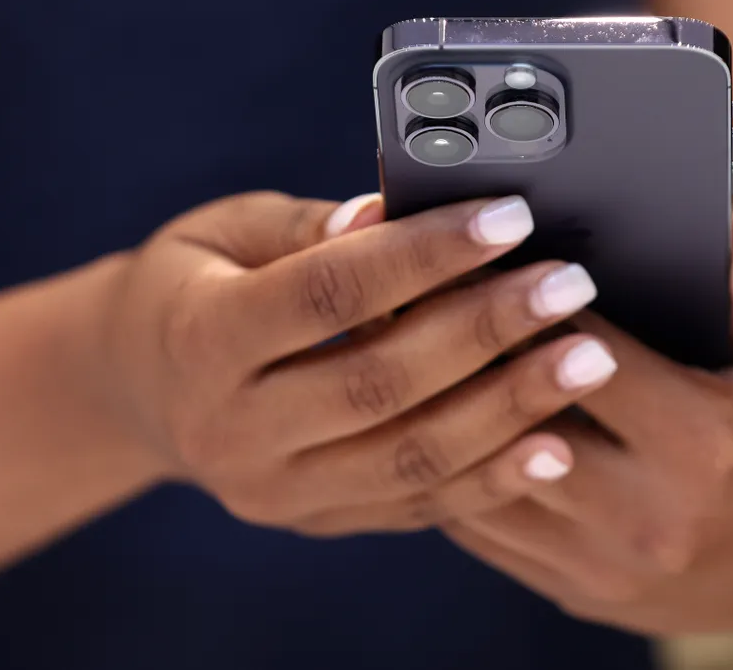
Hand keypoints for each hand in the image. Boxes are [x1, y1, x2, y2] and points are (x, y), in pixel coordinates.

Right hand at [98, 191, 618, 535]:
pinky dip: (491, 477)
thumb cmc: (195, 285)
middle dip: (486, 332)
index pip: (327, 294)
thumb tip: (388, 212)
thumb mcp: (222, 233)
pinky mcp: (317, 520)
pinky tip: (556, 444)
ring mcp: (275, 491)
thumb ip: (305, 228)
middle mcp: (232, 429)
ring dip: (509, 409)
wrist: (144, 388)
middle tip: (570, 287)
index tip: (510, 218)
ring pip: (409, 457)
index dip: (423, 256)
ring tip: (588, 358)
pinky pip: (416, 506)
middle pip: (379, 383)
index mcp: (200, 339)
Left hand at [443, 201, 732, 633]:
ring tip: (403, 349)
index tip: (486, 256)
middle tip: (416, 292)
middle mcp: (646, 513)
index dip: (531, 303)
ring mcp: (600, 562)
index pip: (589, 358)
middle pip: (520, 421)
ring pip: (483, 481)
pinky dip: (447, 470)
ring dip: (440, 414)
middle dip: (468, 354)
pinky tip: (424, 417)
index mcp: (702, 444)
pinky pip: (481, 529)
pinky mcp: (568, 586)